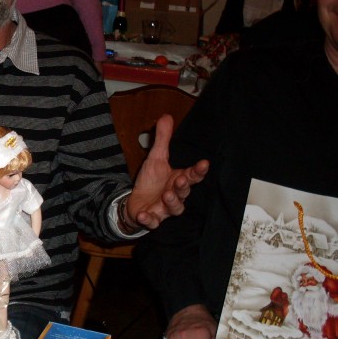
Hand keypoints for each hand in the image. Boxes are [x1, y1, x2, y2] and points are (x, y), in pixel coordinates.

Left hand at [126, 114, 208, 228]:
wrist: (136, 202)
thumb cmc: (151, 181)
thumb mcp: (156, 158)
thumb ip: (163, 140)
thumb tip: (166, 116)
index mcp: (178, 179)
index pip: (192, 175)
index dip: (198, 170)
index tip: (203, 163)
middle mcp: (175, 195)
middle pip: (185, 192)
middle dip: (184, 187)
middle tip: (181, 180)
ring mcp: (164, 209)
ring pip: (174, 209)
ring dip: (172, 202)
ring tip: (167, 194)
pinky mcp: (152, 219)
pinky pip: (152, 222)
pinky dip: (149, 220)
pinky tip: (143, 215)